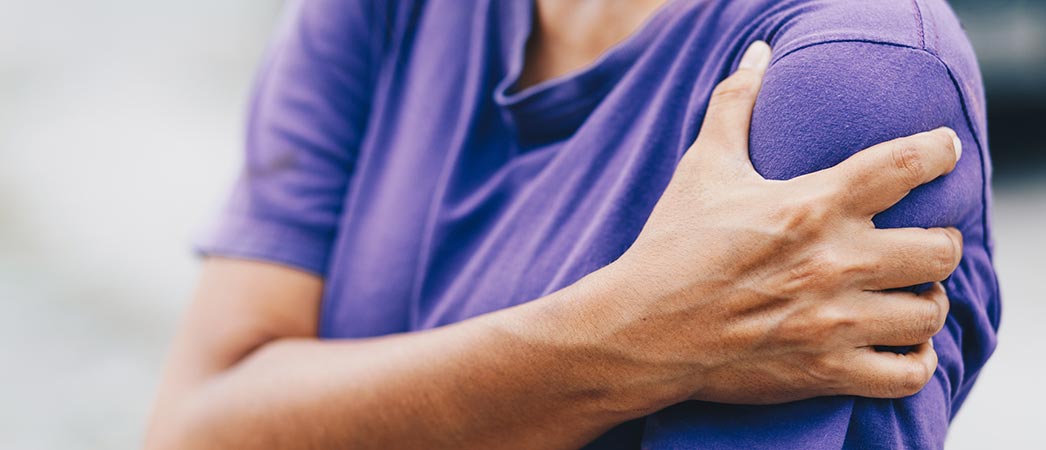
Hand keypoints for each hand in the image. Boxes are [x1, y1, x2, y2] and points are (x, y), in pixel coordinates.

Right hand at [585, 41, 961, 406]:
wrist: (641, 329)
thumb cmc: (672, 246)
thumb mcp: (703, 168)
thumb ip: (735, 105)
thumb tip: (756, 53)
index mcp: (811, 205)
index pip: (906, 165)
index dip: (939, 152)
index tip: (944, 151)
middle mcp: (833, 262)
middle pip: (942, 248)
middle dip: (941, 241)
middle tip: (919, 242)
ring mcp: (832, 321)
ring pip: (931, 311)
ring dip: (927, 299)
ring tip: (907, 293)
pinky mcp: (825, 370)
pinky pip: (908, 374)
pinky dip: (916, 360)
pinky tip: (900, 343)